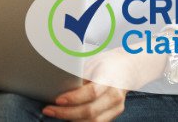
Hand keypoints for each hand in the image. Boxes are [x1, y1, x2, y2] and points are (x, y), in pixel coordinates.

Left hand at [43, 47, 162, 120]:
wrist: (129, 69)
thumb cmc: (106, 63)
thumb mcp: (92, 62)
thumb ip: (79, 74)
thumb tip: (57, 81)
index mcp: (110, 80)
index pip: (92, 93)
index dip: (74, 98)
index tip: (57, 100)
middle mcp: (115, 97)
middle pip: (91, 111)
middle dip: (66, 113)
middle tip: (48, 110)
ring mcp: (116, 108)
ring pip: (93, 121)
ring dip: (71, 120)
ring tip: (53, 113)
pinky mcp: (113, 115)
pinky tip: (66, 118)